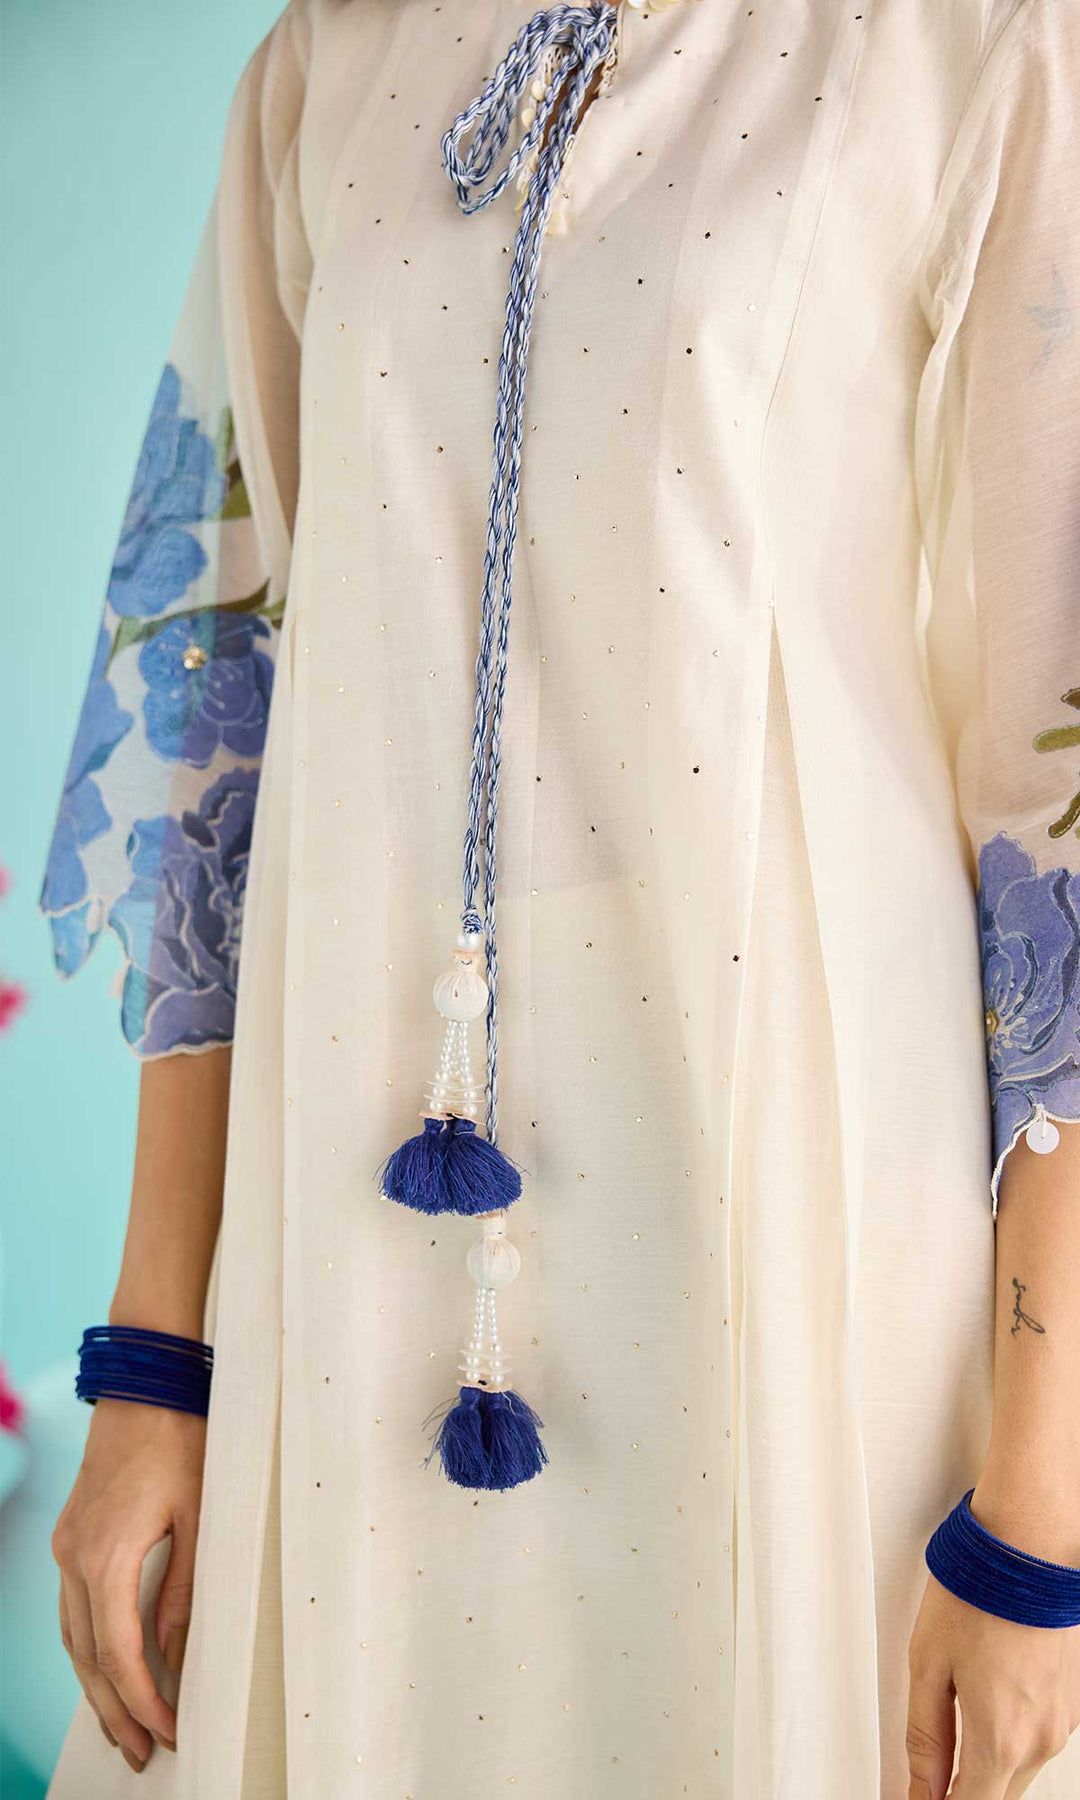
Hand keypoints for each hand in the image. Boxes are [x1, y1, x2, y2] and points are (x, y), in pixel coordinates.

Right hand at [51, 1397, 205, 1771]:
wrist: (147, 1381)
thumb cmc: (183, 1438)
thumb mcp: (200, 1516)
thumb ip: (184, 1589)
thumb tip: (178, 1654)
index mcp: (107, 1556)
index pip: (120, 1653)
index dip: (144, 1700)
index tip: (171, 1731)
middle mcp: (75, 1557)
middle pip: (88, 1657)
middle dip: (115, 1710)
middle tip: (142, 1754)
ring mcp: (67, 1546)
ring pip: (72, 1636)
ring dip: (96, 1685)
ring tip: (124, 1727)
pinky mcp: (72, 1533)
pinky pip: (72, 1607)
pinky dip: (88, 1645)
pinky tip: (106, 1666)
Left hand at [906, 1482, 1079, 1797]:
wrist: (1029, 1547)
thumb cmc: (977, 1593)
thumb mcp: (927, 1665)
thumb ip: (925, 1737)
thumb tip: (920, 1786)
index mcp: (1000, 1739)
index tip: (918, 1797)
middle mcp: (1039, 1741)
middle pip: (996, 1794)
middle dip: (962, 1789)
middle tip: (928, 1772)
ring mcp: (1061, 1723)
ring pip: (1018, 1771)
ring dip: (987, 1763)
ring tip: (954, 1721)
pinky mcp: (1070, 1703)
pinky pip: (1036, 1740)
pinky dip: (1010, 1736)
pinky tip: (987, 1698)